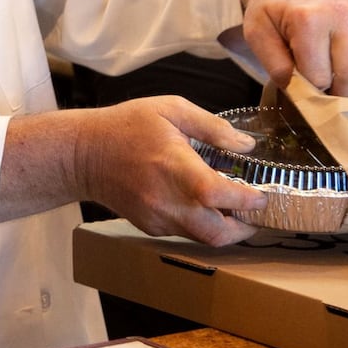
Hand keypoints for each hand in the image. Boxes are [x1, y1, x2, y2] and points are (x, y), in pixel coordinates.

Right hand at [75, 97, 267, 245]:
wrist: (84, 155)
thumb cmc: (128, 126)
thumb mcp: (172, 109)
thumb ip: (212, 127)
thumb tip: (247, 145)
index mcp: (174, 167)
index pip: (216, 194)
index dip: (246, 200)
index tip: (264, 195)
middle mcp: (166, 200)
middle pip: (216, 233)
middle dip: (245, 228)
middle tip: (258, 211)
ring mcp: (157, 218)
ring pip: (203, 238)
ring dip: (225, 228)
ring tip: (237, 208)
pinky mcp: (150, 227)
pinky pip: (185, 233)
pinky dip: (202, 224)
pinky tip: (205, 205)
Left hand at [238, 0, 347, 98]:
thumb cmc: (272, 10)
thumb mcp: (257, 33)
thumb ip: (273, 63)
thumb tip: (298, 91)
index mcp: (311, 18)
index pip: (319, 77)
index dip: (309, 94)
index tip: (300, 93)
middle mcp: (345, 15)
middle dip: (338, 97)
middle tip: (323, 99)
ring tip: (344, 96)